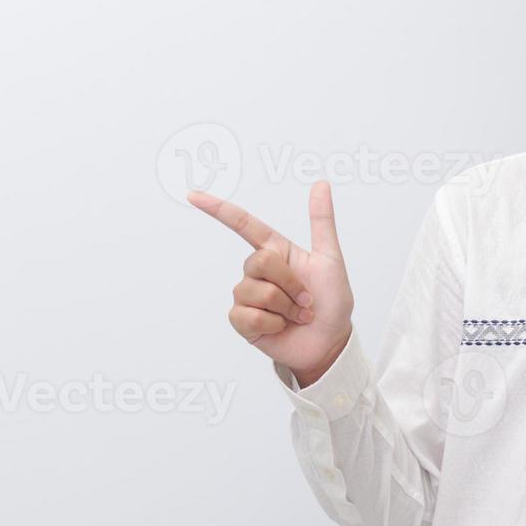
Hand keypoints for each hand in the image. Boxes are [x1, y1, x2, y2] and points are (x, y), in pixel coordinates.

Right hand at [188, 181, 353, 384]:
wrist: (330, 342)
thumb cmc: (332, 301)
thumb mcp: (331, 259)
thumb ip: (322, 222)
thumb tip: (320, 183)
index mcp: (276, 251)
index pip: (243, 225)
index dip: (218, 210)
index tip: (193, 195)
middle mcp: (258, 271)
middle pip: (259, 262)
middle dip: (290, 283)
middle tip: (307, 299)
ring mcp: (248, 296)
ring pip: (255, 291)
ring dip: (285, 306)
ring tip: (298, 315)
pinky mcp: (243, 320)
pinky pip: (248, 315)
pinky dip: (272, 323)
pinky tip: (281, 327)